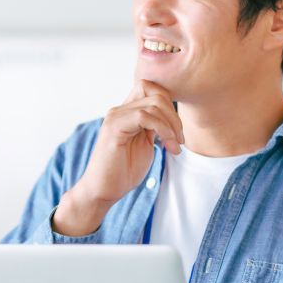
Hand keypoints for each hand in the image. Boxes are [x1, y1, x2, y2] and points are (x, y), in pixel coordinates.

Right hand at [52, 80, 183, 236]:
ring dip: (172, 125)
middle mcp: (119, 111)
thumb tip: (170, 117)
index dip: (170, 106)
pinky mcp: (114, 127)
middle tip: (179, 140)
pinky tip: (167, 145)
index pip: (153, 90)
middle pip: (155, 91)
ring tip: (175, 146)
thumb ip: (154, 128)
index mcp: (127, 113)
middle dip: (174, 114)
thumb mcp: (145, 145)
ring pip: (153, 103)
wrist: (103, 191)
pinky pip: (144, 116)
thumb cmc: (123, 173)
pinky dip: (162, 128)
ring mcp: (115, 117)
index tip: (178, 133)